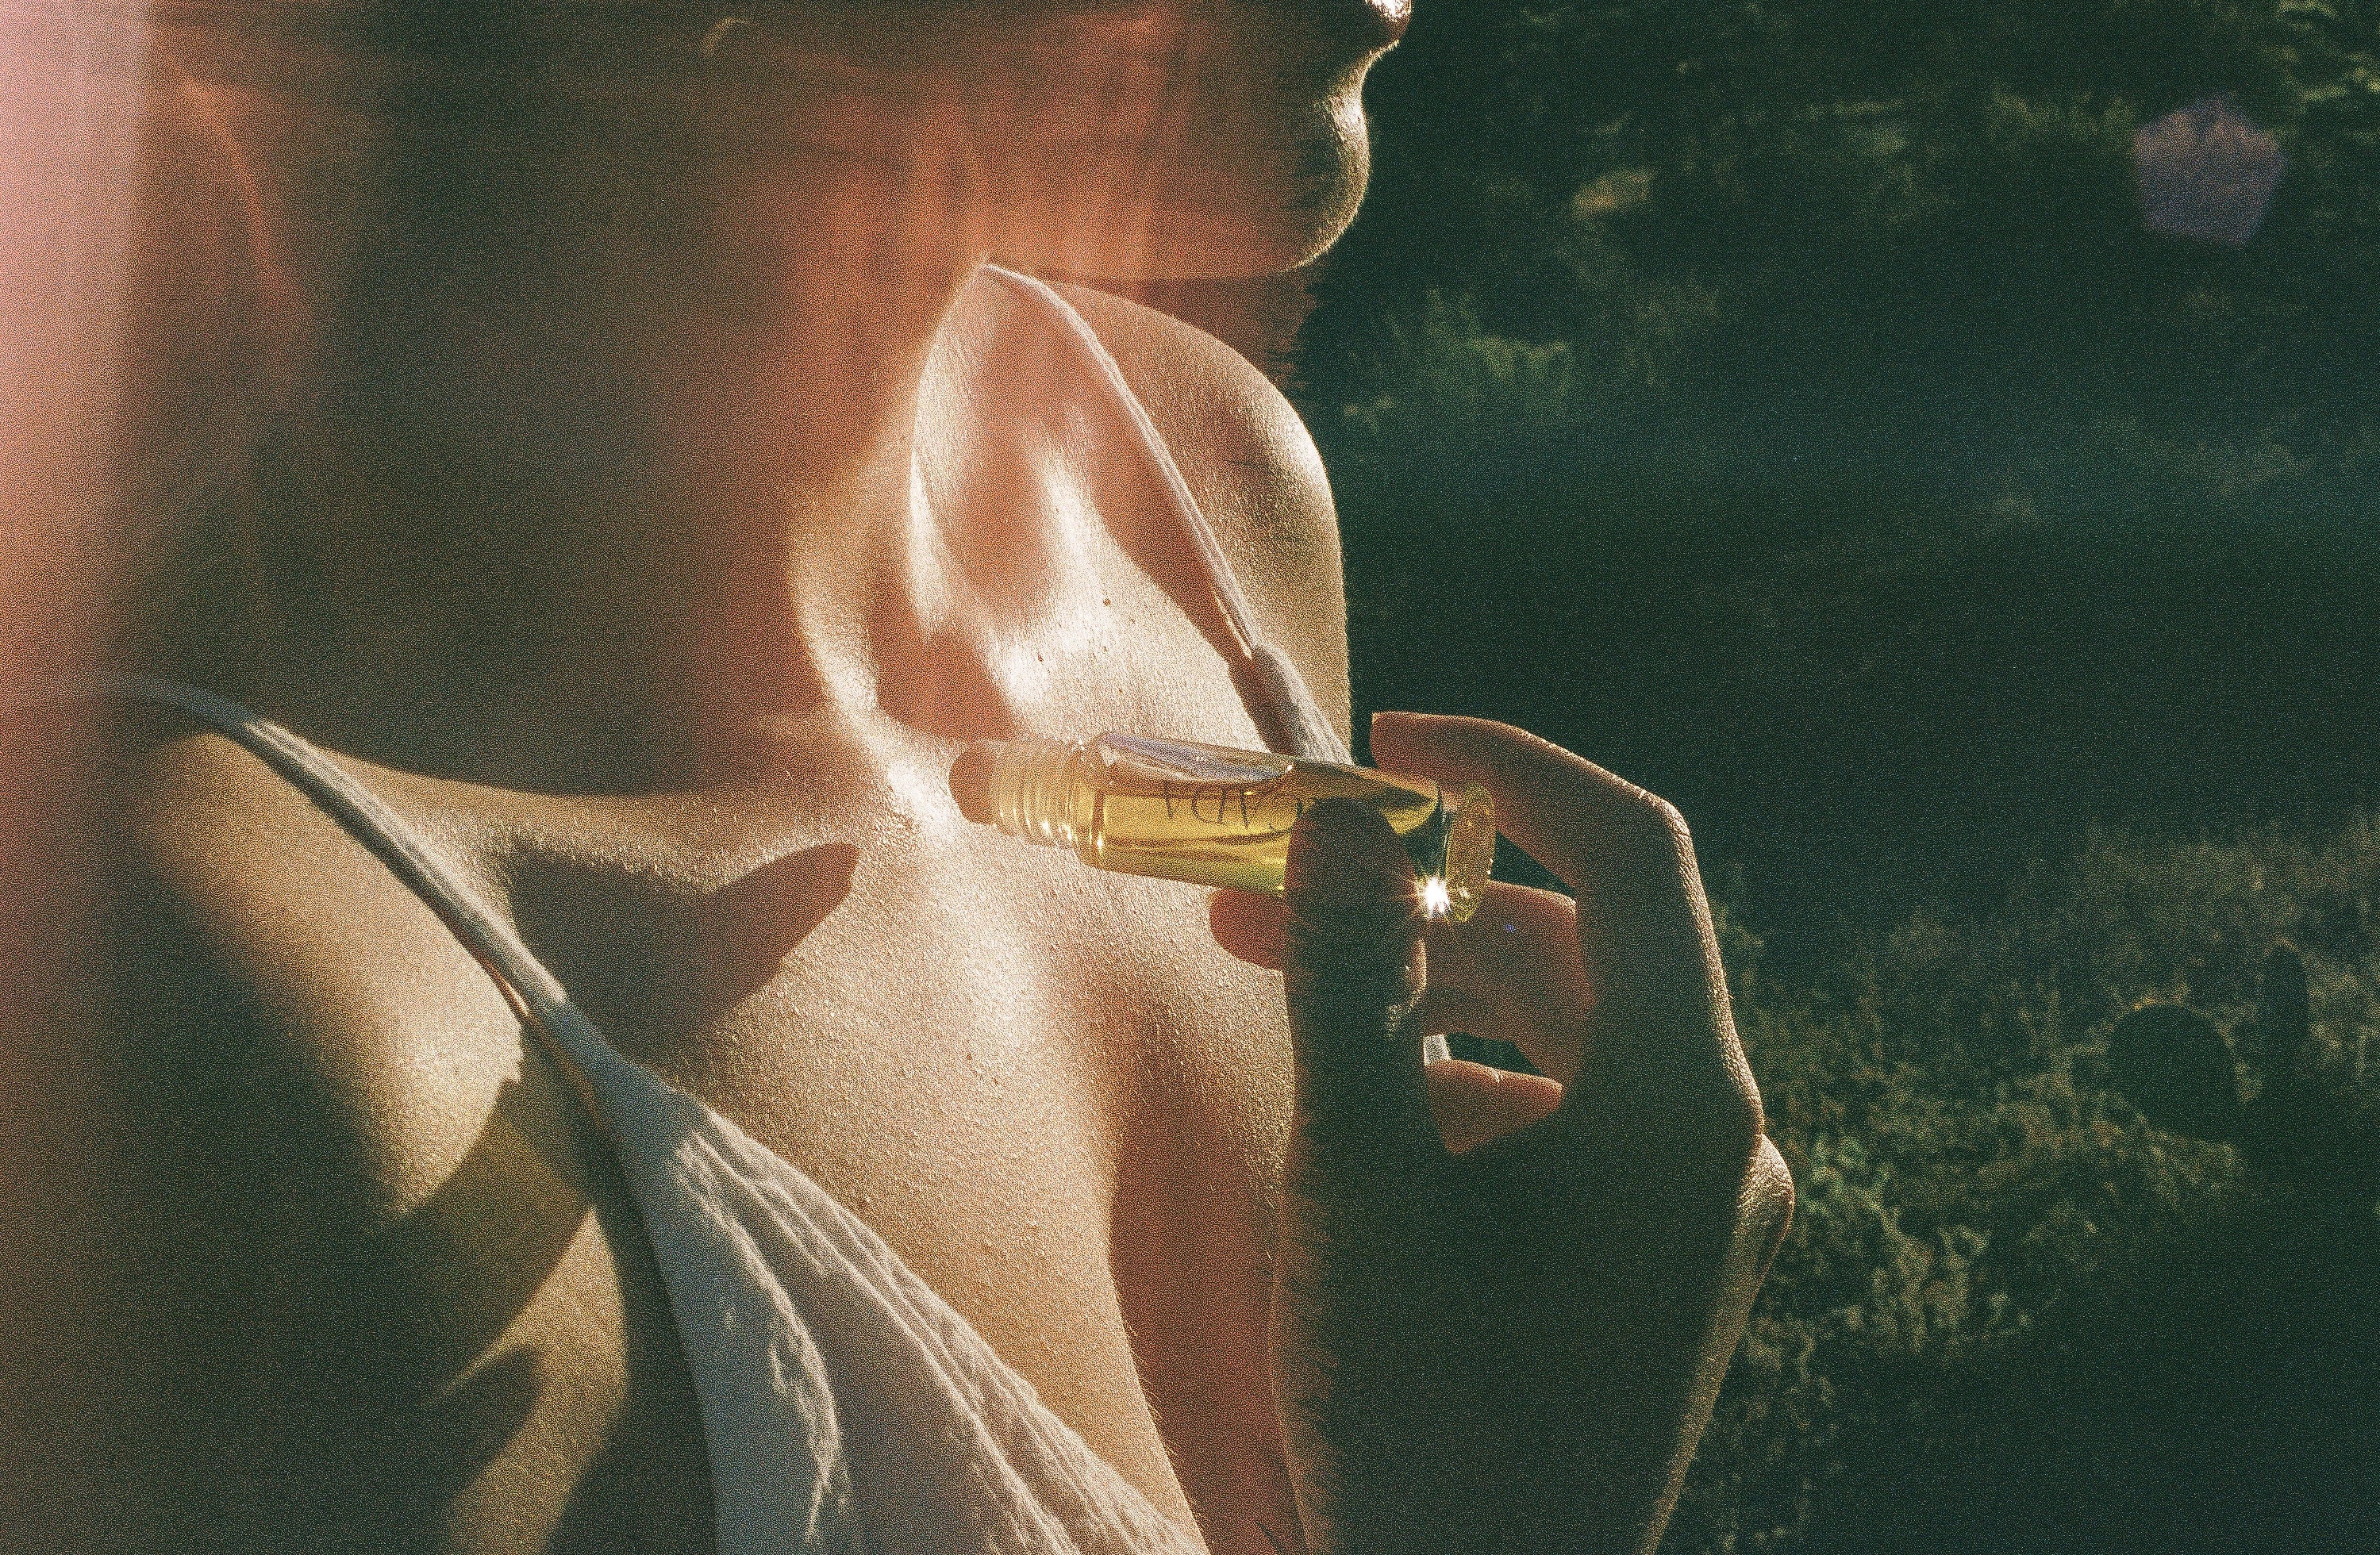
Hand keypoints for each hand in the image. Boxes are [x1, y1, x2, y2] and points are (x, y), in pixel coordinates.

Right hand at [1209, 713, 1792, 1554]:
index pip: (1631, 854)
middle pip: (1579, 949)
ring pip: (1562, 1039)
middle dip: (1420, 901)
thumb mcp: (1359, 1183)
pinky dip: (1462, 1087)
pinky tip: (1360, 1115)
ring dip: (1425, 995)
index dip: (1510, 765)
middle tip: (1271, 886)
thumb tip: (1340, 819)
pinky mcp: (1653, 1267)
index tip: (1386, 741)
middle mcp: (1720, 1144)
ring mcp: (1694, 1214)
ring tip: (1280, 985)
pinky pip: (1566, 1125)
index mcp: (1685, 1104)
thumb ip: (1350, 983)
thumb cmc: (1424, 1417)